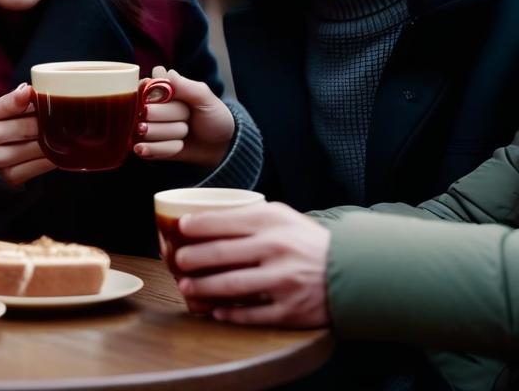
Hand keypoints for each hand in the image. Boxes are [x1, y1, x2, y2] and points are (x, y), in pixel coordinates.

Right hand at [0, 83, 55, 187]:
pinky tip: (59, 150)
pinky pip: (40, 166)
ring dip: (55, 139)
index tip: (33, 91)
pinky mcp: (9, 178)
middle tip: (63, 115)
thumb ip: (10, 102)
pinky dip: (54, 158)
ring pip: (38, 147)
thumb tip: (30, 90)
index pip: (6, 105)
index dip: (22, 98)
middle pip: (29, 127)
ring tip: (65, 132)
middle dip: (49, 120)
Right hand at [135, 66, 234, 168]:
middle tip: (187, 117)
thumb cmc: (213, 118)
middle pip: (148, 109)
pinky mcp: (145, 146)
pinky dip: (168, 148)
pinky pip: (147, 148)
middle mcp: (148, 105)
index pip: (145, 85)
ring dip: (172, 134)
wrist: (219, 145)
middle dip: (173, 116)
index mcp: (160, 88)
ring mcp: (144, 126)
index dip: (159, 94)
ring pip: (147, 131)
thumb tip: (163, 73)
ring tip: (184, 132)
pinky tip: (178, 144)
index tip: (173, 98)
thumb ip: (185, 85)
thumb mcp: (206, 99)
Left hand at [174, 202, 330, 326]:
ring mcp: (284, 282)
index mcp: (273, 223)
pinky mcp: (291, 310)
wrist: (354, 270)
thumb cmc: (307, 241)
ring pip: (231, 286)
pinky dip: (230, 314)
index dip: (196, 225)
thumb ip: (249, 216)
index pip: (223, 221)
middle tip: (177, 260)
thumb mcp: (283, 217)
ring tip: (186, 286)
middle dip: (192, 259)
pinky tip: (215, 311)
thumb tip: (202, 219)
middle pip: (221, 254)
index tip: (179, 228)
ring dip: (203, 288)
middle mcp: (277, 250)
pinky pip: (252, 314)